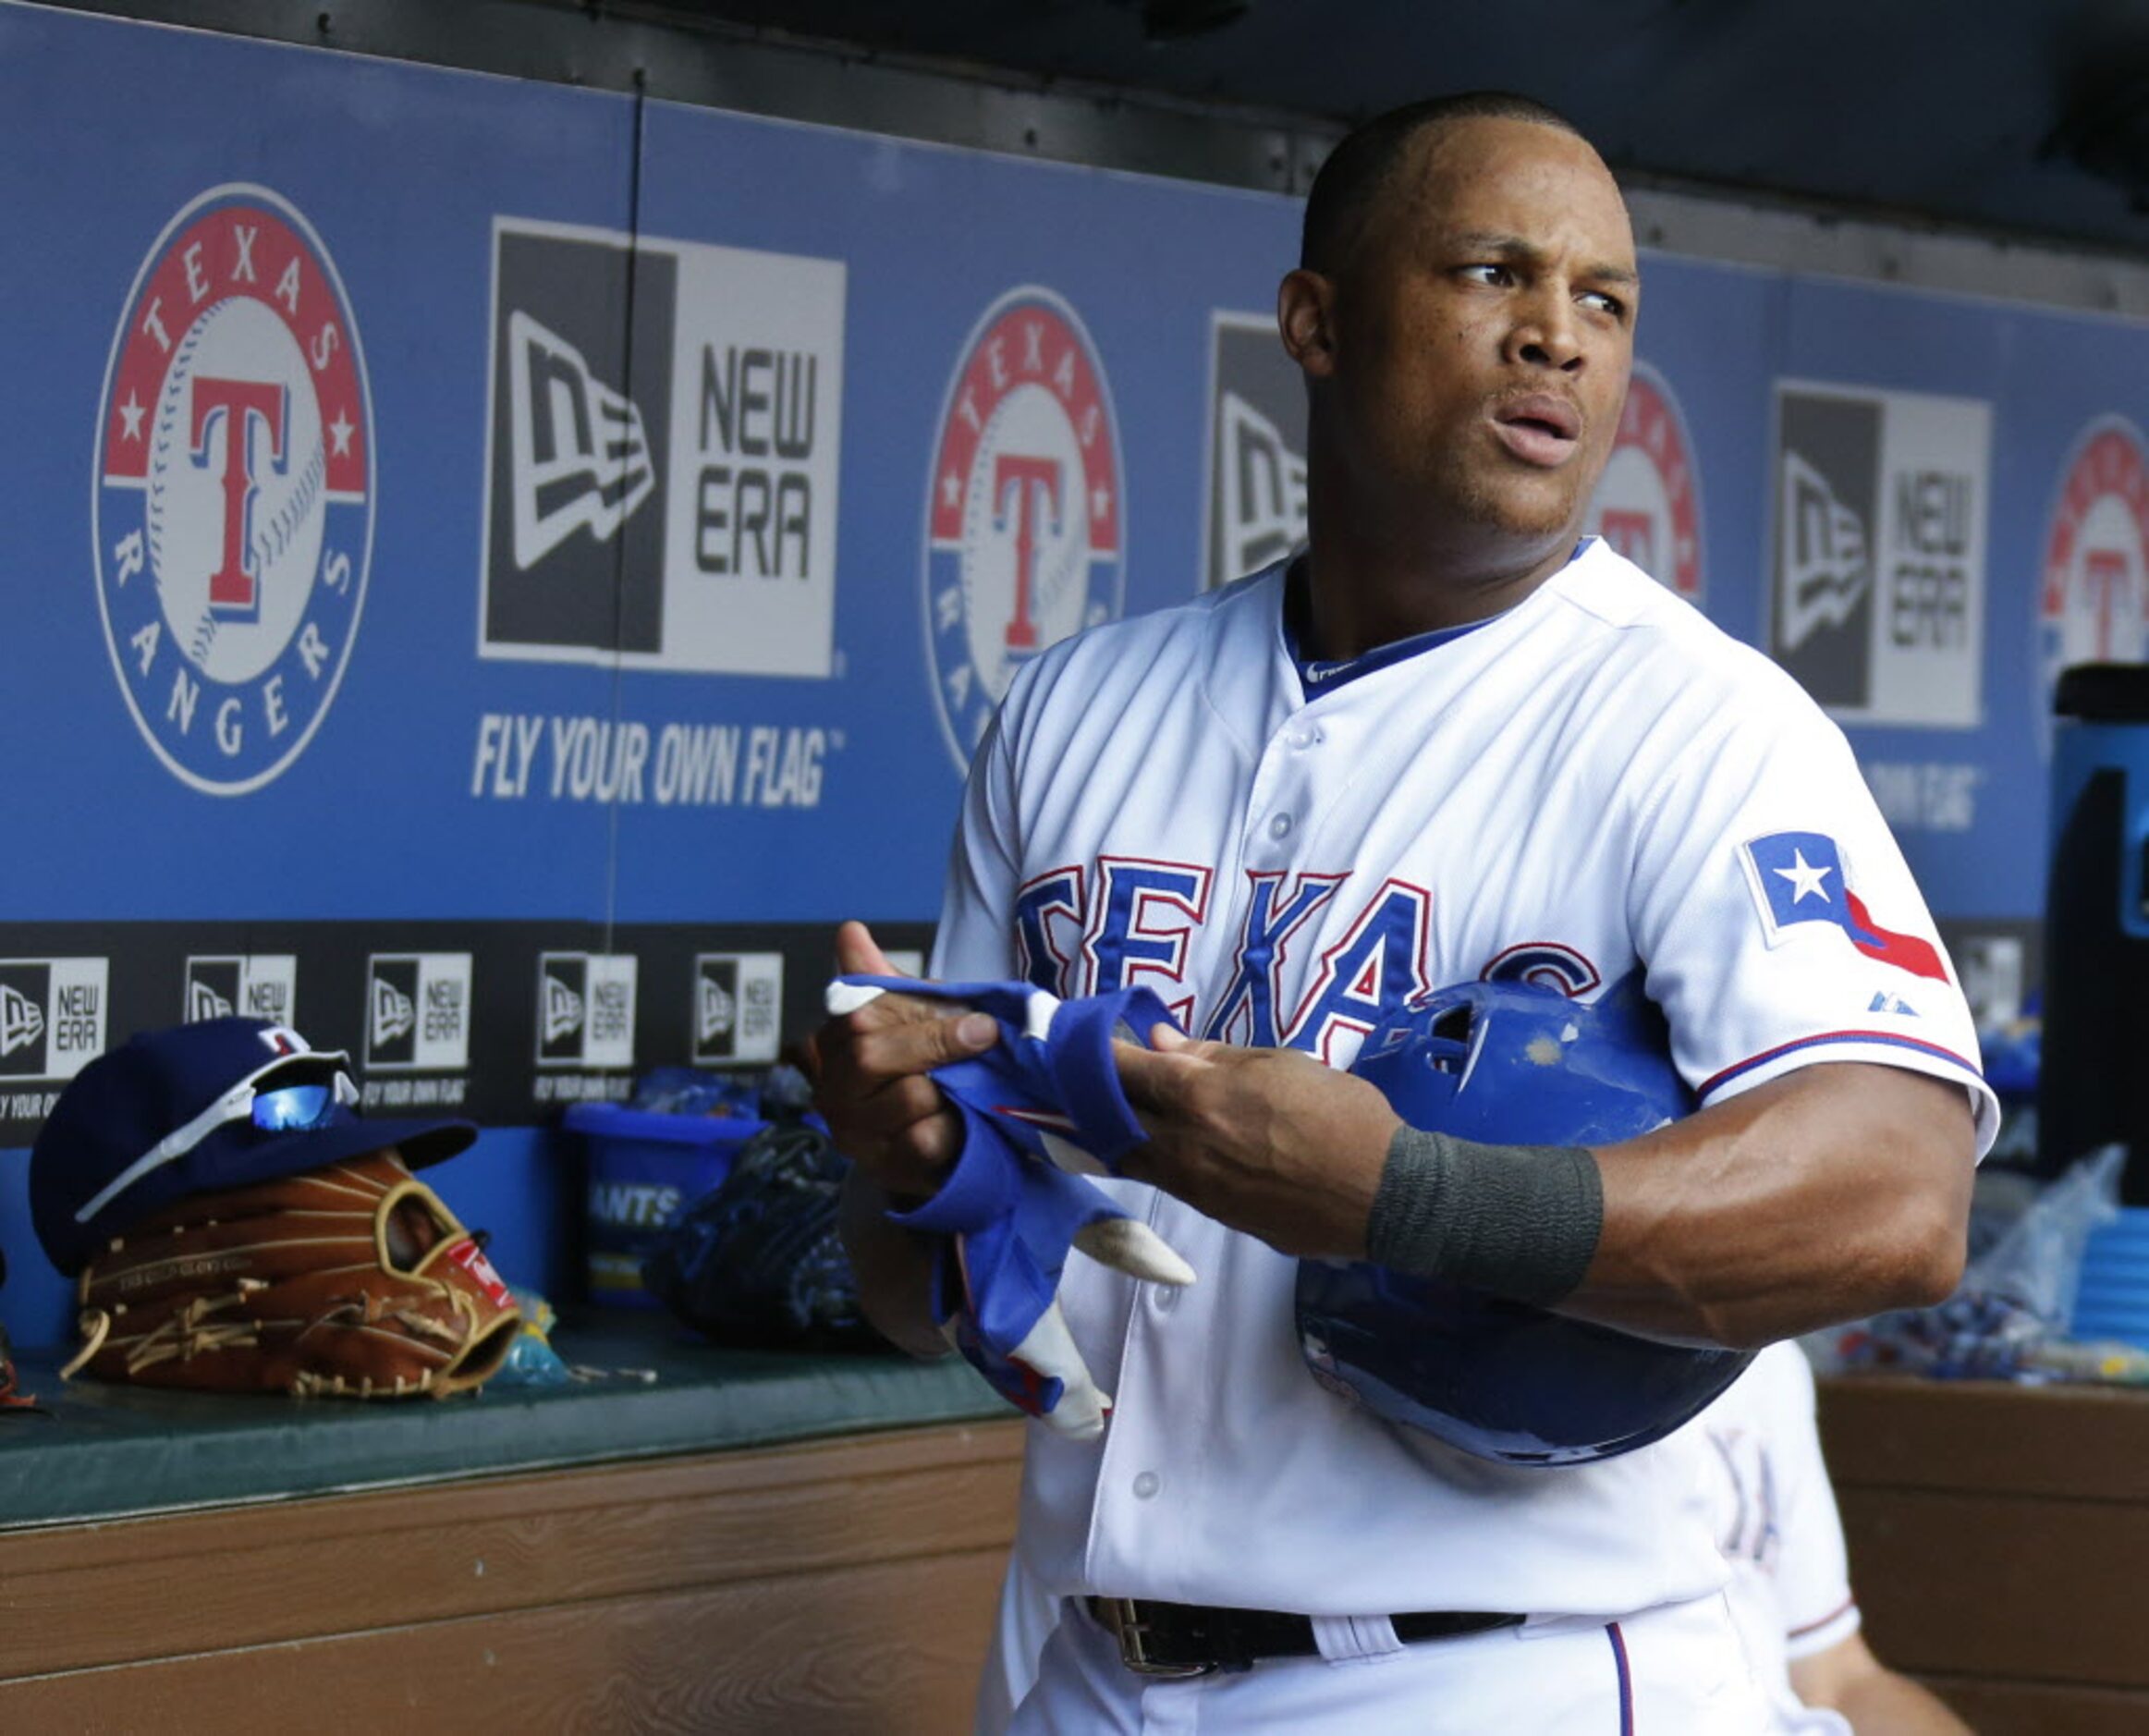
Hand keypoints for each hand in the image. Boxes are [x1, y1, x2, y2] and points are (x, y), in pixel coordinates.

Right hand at [807, 921, 996, 1197]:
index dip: (922, 1020)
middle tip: (985, 1043)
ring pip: (904, 1100)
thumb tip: (849, 931)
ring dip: (949, 1091)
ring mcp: (855, 1135)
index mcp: (835, 1048)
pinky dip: (952, 1130)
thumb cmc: (920, 1067)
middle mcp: (834, 1092)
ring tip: (968, 1089)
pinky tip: (965, 1125)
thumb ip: (880, 981)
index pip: (860, 1022)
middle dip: (936, 1047)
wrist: (938, 1143)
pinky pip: (921, 1143)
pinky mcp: (884, 1170)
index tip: (978, 1021)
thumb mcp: (908, 1019)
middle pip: (870, 1058)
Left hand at [1113, 1026, 1400, 1258]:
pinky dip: (1154, 1159)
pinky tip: (1164, 1144)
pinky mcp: (1214, 1215)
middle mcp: (1181, 1145)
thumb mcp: (1280, 1065)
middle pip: (1112, 1120)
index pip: (1121, 1070)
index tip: (1086, 1040)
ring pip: (1133, 1158)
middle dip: (1094, 1095)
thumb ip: (1213, 1056)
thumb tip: (1161, 1043)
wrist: (1383, 1195)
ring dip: (1119, 1132)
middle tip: (1090, 1076)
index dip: (1095, 1053)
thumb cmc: (1340, 1113)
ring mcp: (1194, 1187)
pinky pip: (1168, 1182)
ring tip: (1118, 1110)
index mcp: (1197, 1096)